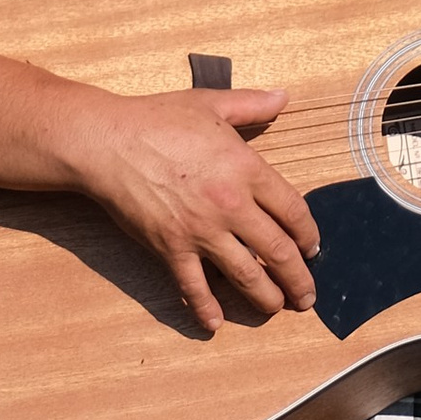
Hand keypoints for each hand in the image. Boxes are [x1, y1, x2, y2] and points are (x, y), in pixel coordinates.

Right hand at [51, 83, 319, 334]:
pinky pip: (193, 286)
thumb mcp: (209, 103)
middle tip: (306, 296)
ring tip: (275, 309)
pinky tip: (214, 323)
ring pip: (246, 275)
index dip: (309, 235)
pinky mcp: (171, 248)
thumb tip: (283, 96)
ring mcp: (201, 231)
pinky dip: (205, 308)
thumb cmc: (157, 119)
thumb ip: (251, 104)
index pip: (293, 211)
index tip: (313, 248)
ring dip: (265, 298)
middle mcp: (231, 205)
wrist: (107, 142)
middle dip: (298, 279)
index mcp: (247, 169)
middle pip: (278, 251)